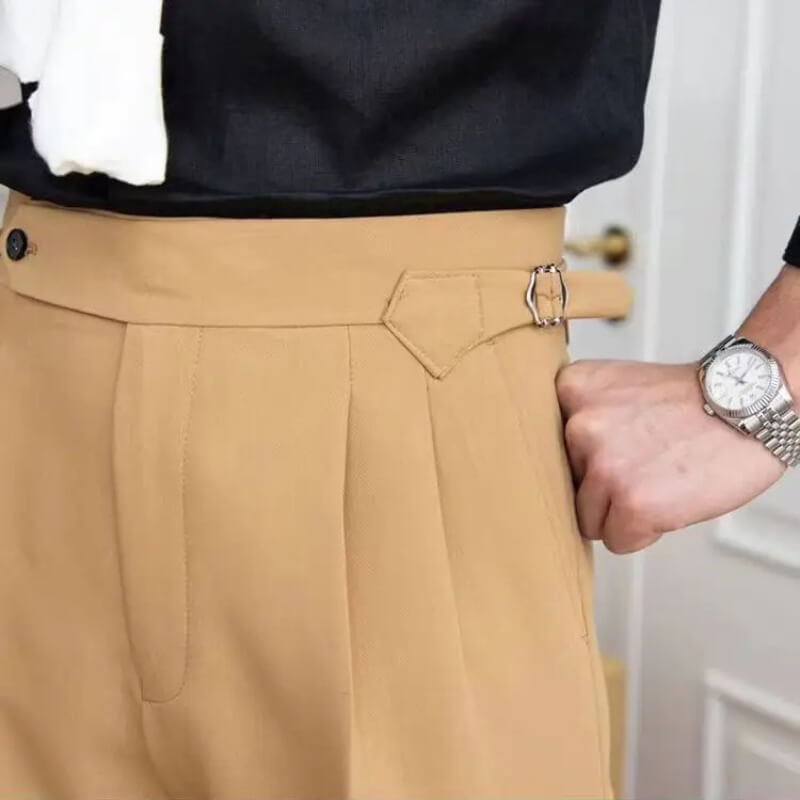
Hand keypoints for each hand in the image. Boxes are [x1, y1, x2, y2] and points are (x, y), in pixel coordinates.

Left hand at [556, 360, 784, 553]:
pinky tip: (669, 500)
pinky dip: (644, 532)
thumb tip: (549, 468)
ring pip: (588, 518)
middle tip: (643, 463)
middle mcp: (578, 425)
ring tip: (658, 480)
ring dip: (621, 511)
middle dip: (602, 486)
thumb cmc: (690, 401)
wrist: (748, 405)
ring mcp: (602, 465)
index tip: (612, 448)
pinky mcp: (630, 503)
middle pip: (566, 486)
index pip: (549, 449)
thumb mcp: (615, 387)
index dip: (586, 457)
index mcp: (571, 391)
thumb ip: (580, 418)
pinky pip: (616, 541)